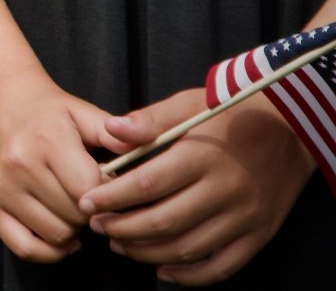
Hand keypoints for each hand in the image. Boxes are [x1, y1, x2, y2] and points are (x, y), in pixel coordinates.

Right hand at [0, 77, 118, 262]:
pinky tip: (61, 233)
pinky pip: (25, 248)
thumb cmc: (46, 112)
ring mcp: (1, 189)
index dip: (111, 194)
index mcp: (46, 141)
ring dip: (73, 228)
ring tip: (72, 206)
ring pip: (57, 235)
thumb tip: (147, 144)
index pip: (92, 191)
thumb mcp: (82, 111)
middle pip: (77, 215)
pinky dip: (50, 250)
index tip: (112, 186)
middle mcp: (19, 166)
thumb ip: (115, 132)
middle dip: (93, 210)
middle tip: (91, 195)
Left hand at [80, 86, 313, 282]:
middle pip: (164, 222)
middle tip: (97, 226)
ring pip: (188, 249)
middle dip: (122, 229)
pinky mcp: (259, 236)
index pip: (148, 184)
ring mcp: (245, 218)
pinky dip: (189, 276)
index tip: (86, 202)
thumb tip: (110, 130)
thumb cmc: (230, 114)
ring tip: (119, 244)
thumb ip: (150, 120)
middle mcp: (226, 191)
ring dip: (146, 253)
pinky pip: (221, 267)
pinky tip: (162, 269)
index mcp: (203, 156)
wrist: (291, 131)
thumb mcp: (189, 104)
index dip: (112, 197)